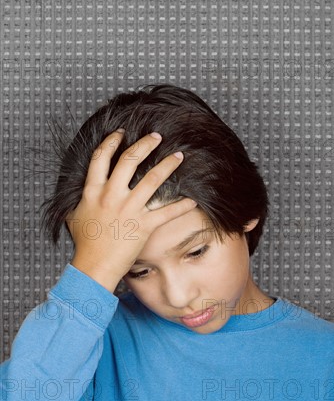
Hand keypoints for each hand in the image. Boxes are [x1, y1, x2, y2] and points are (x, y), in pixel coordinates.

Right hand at [66, 130, 195, 291]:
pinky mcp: (143, 225)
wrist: (93, 267)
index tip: (121, 134)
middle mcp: (111, 195)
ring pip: (152, 179)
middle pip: (129, 160)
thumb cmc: (85, 244)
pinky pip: (167, 212)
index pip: (101, 158)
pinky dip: (181, 205)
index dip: (112, 142)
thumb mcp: (74, 216)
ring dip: (168, 165)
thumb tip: (80, 192)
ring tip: (178, 156)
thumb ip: (81, 199)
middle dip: (145, 144)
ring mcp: (129, 209)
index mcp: (93, 191)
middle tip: (156, 136)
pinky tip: (192, 199)